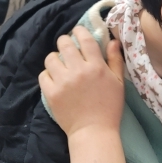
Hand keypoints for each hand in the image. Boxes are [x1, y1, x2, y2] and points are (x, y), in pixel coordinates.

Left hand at [39, 27, 126, 162]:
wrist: (94, 131)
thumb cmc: (109, 106)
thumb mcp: (118, 82)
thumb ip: (115, 60)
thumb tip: (112, 41)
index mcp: (96, 66)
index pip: (85, 39)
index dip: (79, 31)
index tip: (78, 31)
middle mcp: (78, 71)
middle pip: (64, 44)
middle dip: (65, 42)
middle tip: (68, 48)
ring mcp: (62, 82)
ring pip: (51, 58)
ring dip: (56, 58)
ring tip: (60, 64)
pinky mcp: (51, 93)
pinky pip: (43, 75)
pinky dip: (48, 74)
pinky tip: (55, 79)